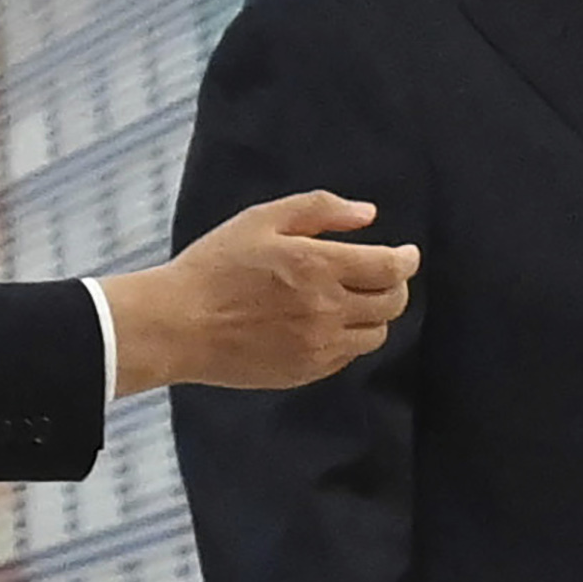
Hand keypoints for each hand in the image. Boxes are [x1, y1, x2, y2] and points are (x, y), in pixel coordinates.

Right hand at [108, 193, 417, 392]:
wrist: (176, 325)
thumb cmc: (215, 267)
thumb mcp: (262, 220)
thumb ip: (320, 210)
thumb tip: (369, 215)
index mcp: (319, 267)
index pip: (391, 268)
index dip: (406, 260)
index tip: (406, 254)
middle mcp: (326, 309)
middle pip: (392, 303)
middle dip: (395, 285)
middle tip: (380, 275)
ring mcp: (318, 345)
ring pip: (376, 334)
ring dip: (374, 314)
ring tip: (353, 299)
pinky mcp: (305, 371)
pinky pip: (348, 356)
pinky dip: (349, 339)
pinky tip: (326, 324)